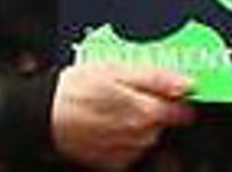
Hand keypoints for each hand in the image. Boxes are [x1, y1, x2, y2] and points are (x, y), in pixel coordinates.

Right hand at [50, 62, 194, 170]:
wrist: (45, 113)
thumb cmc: (77, 88)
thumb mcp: (119, 70)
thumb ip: (158, 78)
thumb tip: (186, 83)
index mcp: (146, 111)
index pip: (183, 110)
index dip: (180, 97)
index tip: (174, 89)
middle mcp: (140, 135)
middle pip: (164, 122)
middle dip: (154, 107)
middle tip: (130, 92)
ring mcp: (126, 150)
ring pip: (147, 135)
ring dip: (139, 122)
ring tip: (115, 106)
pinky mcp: (111, 162)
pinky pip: (129, 149)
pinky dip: (124, 138)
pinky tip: (108, 123)